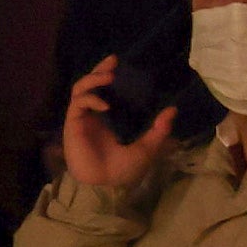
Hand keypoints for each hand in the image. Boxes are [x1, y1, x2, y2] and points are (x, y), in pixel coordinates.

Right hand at [60, 68, 175, 196]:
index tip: (119, 63)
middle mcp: (92, 114)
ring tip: (108, 76)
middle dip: (98, 70)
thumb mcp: (147, 148)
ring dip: (93, 79)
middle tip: (112, 61)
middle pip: (89, 84)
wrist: (105, 185)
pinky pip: (78, 104)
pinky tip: (105, 104)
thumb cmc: (123, 170)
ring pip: (80, 89)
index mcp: (106, 118)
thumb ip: (159, 130)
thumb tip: (173, 109)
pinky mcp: (73, 123)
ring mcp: (81, 118)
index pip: (104, 90)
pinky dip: (91, 99)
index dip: (108, 75)